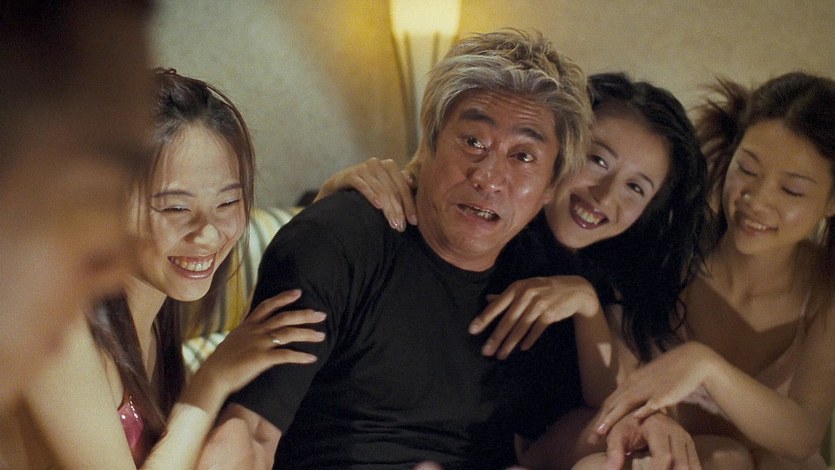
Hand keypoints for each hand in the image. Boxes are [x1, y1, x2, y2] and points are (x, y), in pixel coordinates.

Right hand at [190, 289, 325, 402]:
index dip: (284, 297)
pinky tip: (312, 358)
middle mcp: (255, 331)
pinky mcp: (261, 358)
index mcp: (248, 325)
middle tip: (321, 314)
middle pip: (284, 317)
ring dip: (307, 334)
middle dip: (305, 314)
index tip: (298, 292)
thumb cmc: (222, 361)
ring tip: (322, 335)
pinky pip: (286, 355)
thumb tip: (252, 327)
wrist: (213, 376)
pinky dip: (301, 356)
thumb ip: (246, 331)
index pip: (268, 305)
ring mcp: (259, 343)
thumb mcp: (233, 339)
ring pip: (289, 333)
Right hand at [316, 157, 416, 230]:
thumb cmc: (365, 188)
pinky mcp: (351, 174)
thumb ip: (398, 185)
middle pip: (393, 190)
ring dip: (388, 208)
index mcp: (389, 166)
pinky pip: (363, 186)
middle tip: (401, 227)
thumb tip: (413, 183)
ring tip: (393, 224)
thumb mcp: (383, 187)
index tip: (414, 222)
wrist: (336, 186)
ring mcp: (364, 168)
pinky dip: (372, 196)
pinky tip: (378, 206)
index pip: (403, 187)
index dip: (410, 205)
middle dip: (399, 210)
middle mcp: (378, 164)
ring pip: (381, 190)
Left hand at [469, 276, 599, 359]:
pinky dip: (529, 340)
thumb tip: (487, 299)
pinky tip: (522, 349)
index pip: (497, 305)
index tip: (472, 331)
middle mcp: (526, 295)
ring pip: (521, 328)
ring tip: (501, 355)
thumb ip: (506, 295)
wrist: (574, 289)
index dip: (484, 318)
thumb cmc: (544, 288)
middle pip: (508, 320)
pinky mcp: (550, 314)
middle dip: (496, 337)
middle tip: (486, 351)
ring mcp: (539, 304)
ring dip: (510, 343)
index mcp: (517, 288)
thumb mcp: (525, 287)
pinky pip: (536, 330)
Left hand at [596, 342, 714, 434]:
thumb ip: (640, 394)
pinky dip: (642, 411)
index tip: (594, 431)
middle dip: (601, 421)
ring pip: (626, 403)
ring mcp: (649, 387)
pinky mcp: (665, 392)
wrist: (692, 360)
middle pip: (613, 403)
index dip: (602, 416)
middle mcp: (636, 383)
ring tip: (602, 432)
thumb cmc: (671, 372)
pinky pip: (652, 403)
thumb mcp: (649, 381)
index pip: (611, 400)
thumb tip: (633, 409)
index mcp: (632, 381)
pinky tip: (635, 419)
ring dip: (612, 418)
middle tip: (592, 437)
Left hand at [603, 413, 700, 469]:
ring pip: (692, 467)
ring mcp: (687, 441)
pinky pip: (695, 466)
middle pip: (682, 464)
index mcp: (659, 428)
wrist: (640, 412)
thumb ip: (614, 453)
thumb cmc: (626, 425)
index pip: (664, 456)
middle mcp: (678, 434)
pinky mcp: (690, 448)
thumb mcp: (616, 436)